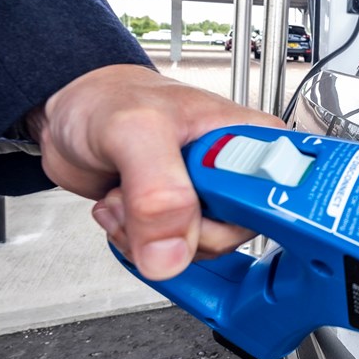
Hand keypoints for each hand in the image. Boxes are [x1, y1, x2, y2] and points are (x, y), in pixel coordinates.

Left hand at [25, 64, 284, 279]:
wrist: (76, 118)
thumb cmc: (112, 99)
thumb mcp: (136, 129)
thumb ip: (158, 190)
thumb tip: (173, 252)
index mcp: (253, 139)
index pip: (282, 195)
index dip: (241, 214)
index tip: (200, 207)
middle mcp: (238, 174)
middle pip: (233, 236)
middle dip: (174, 228)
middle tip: (144, 191)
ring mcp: (211, 202)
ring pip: (197, 253)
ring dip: (146, 237)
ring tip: (127, 195)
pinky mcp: (184, 223)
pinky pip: (171, 259)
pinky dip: (135, 244)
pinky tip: (124, 209)